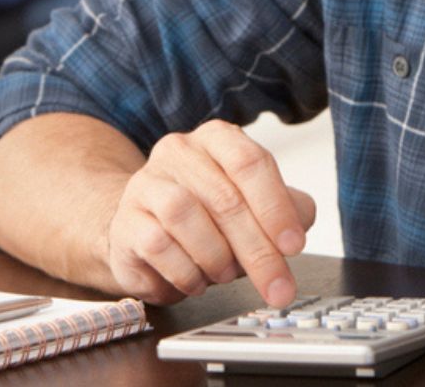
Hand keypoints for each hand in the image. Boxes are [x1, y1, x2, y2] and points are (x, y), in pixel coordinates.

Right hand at [106, 120, 315, 306]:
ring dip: (216, 256)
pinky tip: (196, 279)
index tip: (293, 245)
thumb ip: (287, 210)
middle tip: (276, 284)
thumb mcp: (255, 208)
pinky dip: (186, 271)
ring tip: (225, 273)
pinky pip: (157, 245)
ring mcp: (145, 183)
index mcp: (216, 139)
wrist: (144, 234)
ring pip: (185, 215)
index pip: (250, 161)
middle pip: (224, 198)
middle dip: (257, 250)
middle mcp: (178, 151)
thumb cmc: (207, 218)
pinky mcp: (125, 220)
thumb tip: (300, 224)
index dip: (275, 206)